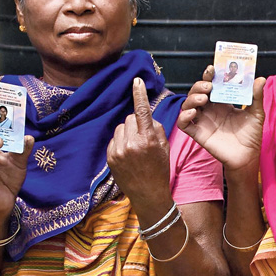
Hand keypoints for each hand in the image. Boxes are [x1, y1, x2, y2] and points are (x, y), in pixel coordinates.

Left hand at [107, 78, 172, 210]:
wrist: (148, 194)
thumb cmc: (159, 170)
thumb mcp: (164, 147)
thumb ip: (155, 128)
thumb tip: (145, 116)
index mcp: (148, 140)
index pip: (142, 111)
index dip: (139, 94)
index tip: (136, 81)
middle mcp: (131, 143)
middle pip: (130, 118)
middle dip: (137, 123)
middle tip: (144, 137)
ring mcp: (118, 151)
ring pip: (121, 127)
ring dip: (128, 132)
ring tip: (136, 148)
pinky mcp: (110, 157)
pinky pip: (114, 139)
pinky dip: (121, 142)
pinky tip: (128, 155)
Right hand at [176, 66, 265, 172]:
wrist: (248, 156)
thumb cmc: (251, 135)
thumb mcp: (256, 113)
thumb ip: (256, 96)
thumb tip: (261, 78)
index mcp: (222, 103)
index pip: (211, 85)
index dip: (209, 76)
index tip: (212, 69)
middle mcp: (210, 110)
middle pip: (197, 92)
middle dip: (199, 85)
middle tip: (208, 85)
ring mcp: (203, 121)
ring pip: (188, 105)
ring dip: (192, 98)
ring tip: (204, 98)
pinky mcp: (198, 133)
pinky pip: (184, 124)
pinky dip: (183, 117)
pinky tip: (193, 113)